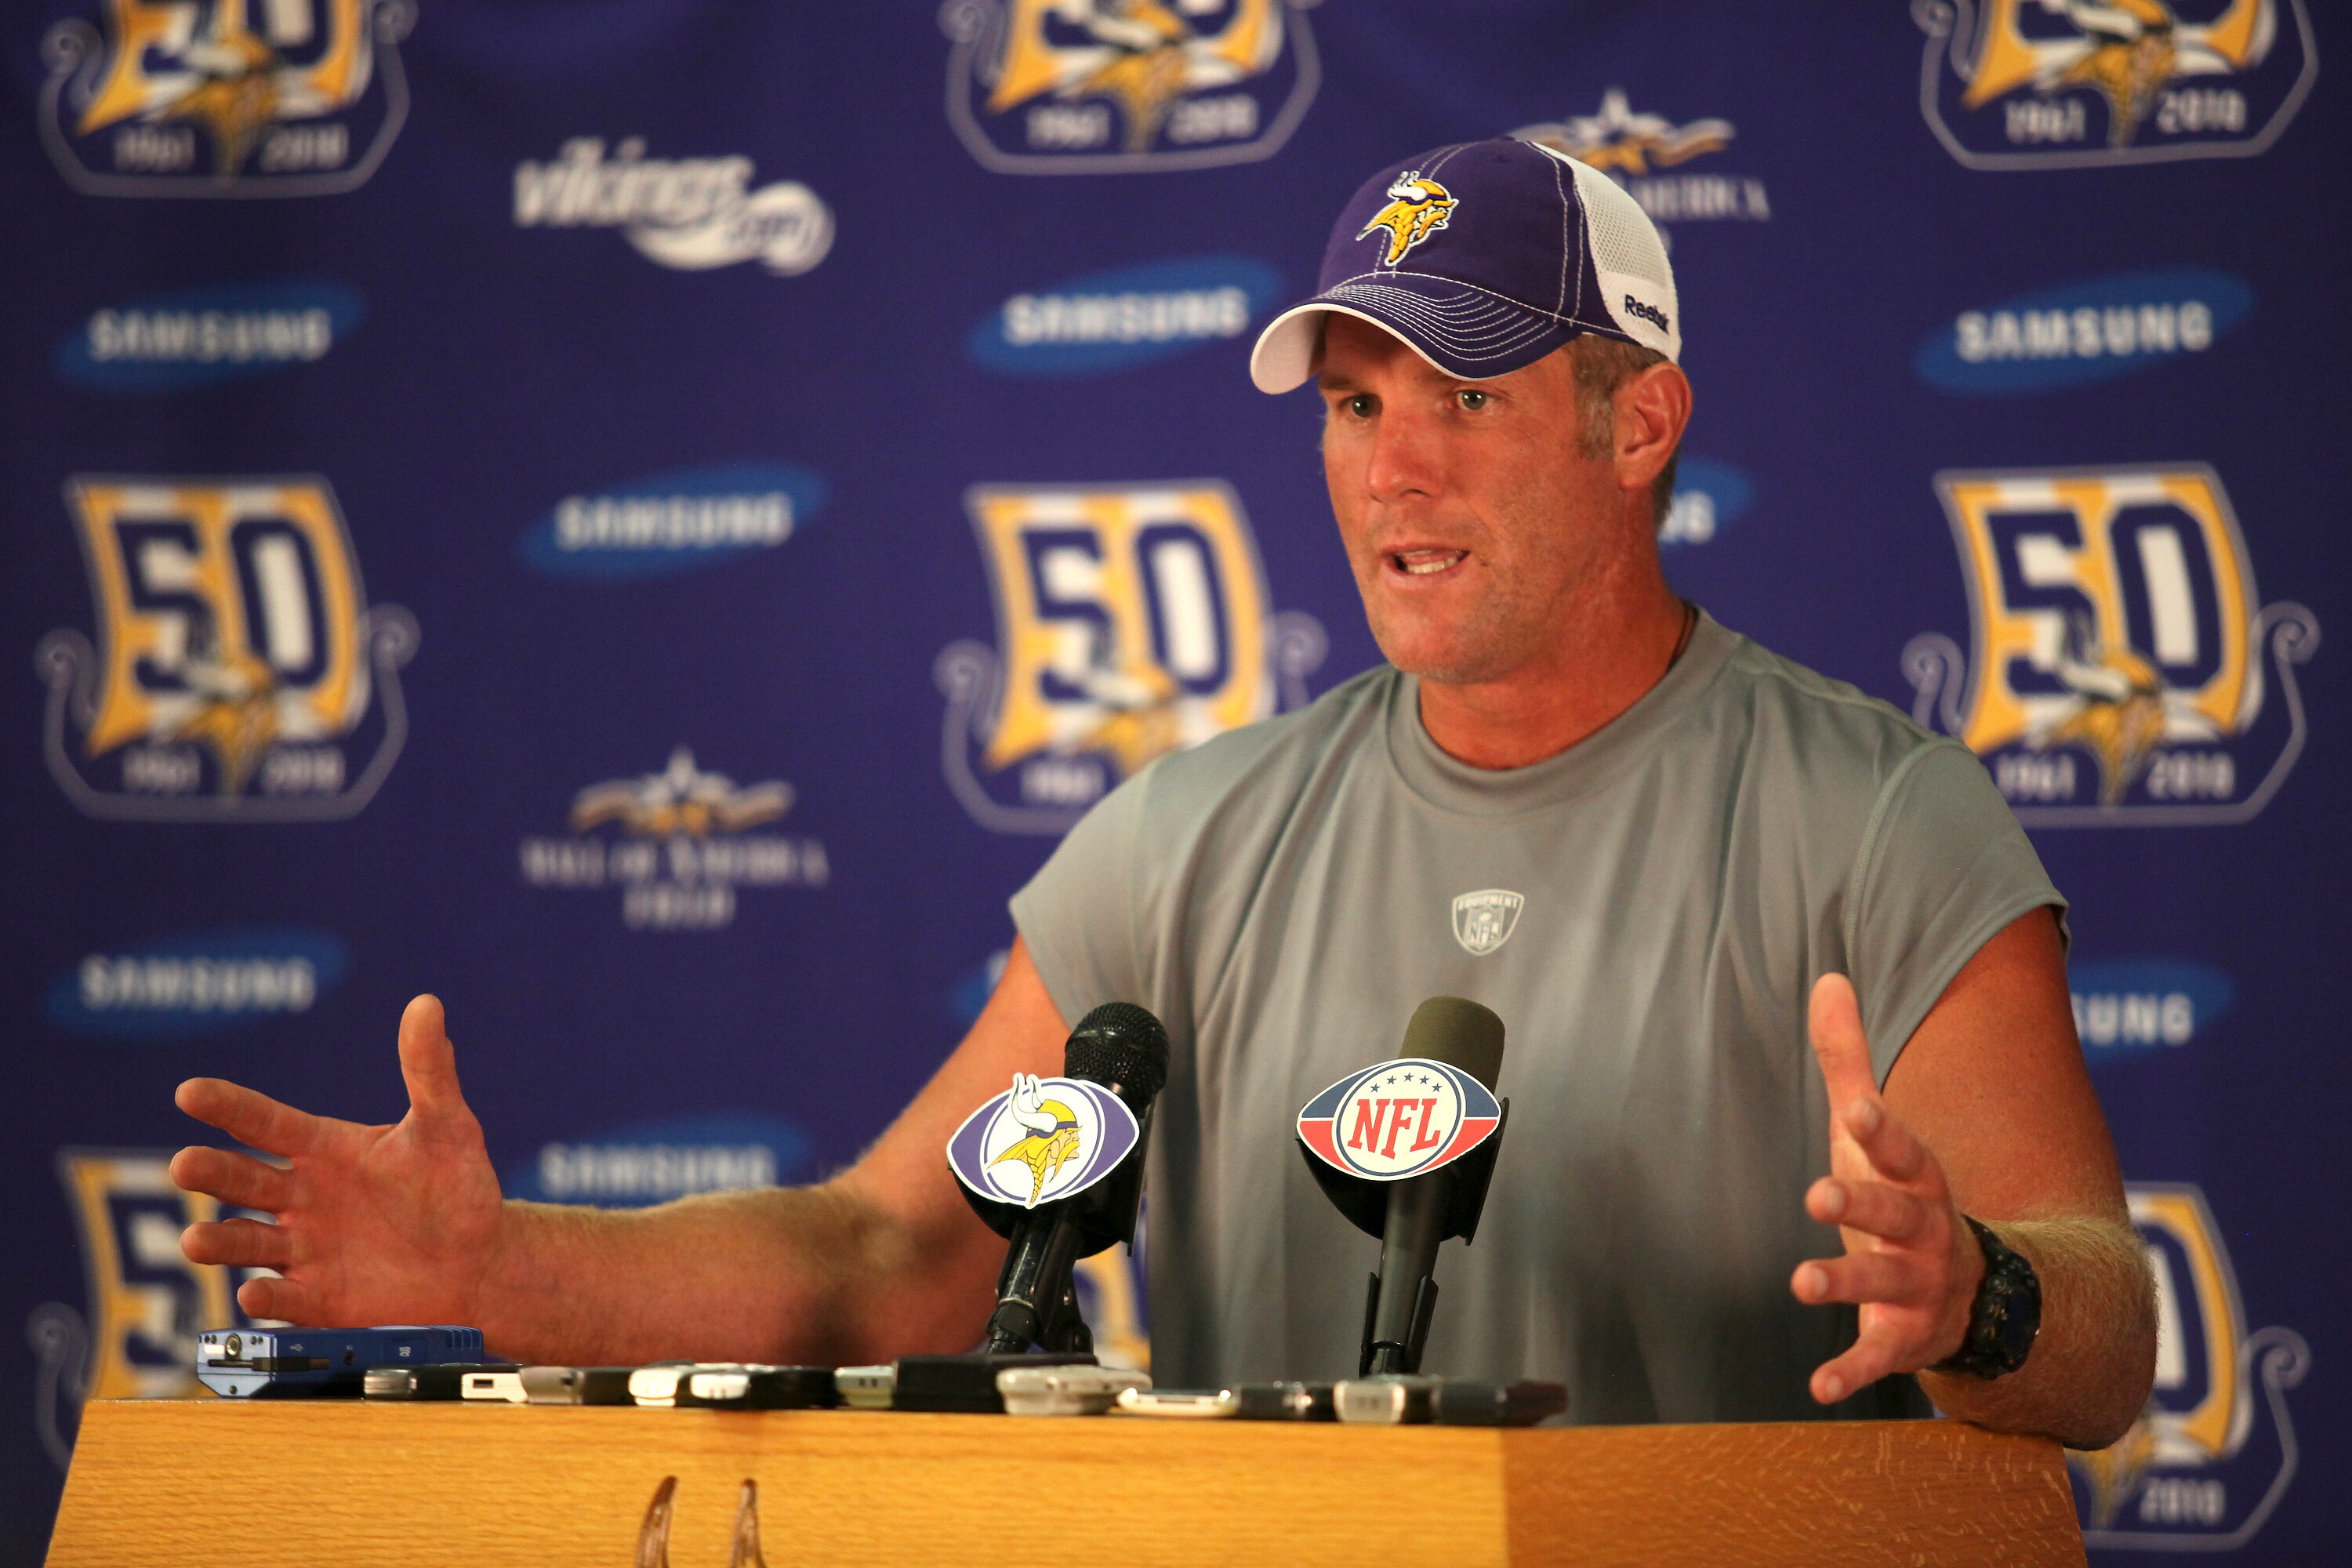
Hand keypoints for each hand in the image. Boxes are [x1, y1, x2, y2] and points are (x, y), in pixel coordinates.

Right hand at [172, 995, 506, 1326]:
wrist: (480, 1261)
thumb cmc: (455, 1186)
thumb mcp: (446, 1125)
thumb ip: (429, 1071)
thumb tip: (428, 1003)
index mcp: (323, 1149)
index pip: (265, 1122)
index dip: (228, 1106)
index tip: (188, 1092)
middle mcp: (301, 1197)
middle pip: (242, 1181)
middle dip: (210, 1173)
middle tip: (183, 1164)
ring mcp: (304, 1249)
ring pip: (246, 1242)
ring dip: (218, 1240)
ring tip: (193, 1239)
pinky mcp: (318, 1298)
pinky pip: (284, 1300)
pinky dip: (267, 1299)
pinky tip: (253, 1294)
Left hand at [1791, 973, 1983, 1402]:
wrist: (1979, 1297)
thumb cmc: (1904, 1198)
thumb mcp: (1875, 1134)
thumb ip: (1849, 1062)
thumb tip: (1828, 976)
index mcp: (1919, 1179)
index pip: (1903, 1150)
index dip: (1882, 1131)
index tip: (1856, 1109)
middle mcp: (1927, 1232)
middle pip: (1897, 1213)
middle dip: (1862, 1204)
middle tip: (1815, 1192)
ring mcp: (1922, 1289)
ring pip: (1886, 1283)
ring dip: (1845, 1282)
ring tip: (1799, 1281)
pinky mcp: (1907, 1341)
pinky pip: (1880, 1358)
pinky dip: (1851, 1374)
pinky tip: (1818, 1390)